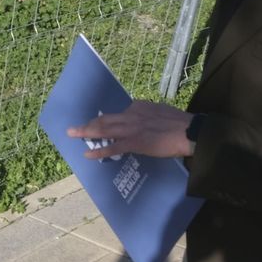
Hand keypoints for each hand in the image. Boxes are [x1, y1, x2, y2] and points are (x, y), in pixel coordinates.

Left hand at [68, 101, 194, 159]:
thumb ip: (149, 114)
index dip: (110, 121)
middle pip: (105, 119)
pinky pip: (112, 147)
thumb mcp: (161, 111)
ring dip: (86, 132)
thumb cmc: (179, 122)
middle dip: (89, 124)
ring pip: (104, 130)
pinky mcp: (134, 142)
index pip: (120, 113)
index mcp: (138, 106)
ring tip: (73, 134)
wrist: (188, 131)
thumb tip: (146, 118)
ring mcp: (131, 129)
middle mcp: (131, 114)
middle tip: (74, 128)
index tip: (103, 125)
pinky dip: (99, 151)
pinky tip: (89, 154)